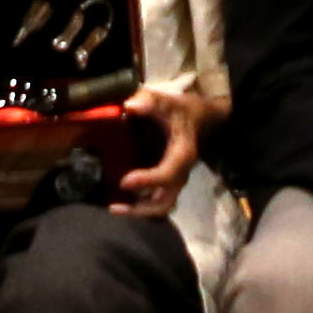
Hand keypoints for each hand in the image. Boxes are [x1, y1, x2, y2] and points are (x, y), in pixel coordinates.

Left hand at [109, 86, 207, 217]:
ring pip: (160, 206)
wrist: (199, 119)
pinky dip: (138, 204)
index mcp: (182, 156)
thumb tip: (129, 105)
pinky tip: (119, 199)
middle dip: (141, 210)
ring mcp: (174, 180)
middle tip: (115, 207)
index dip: (147, 181)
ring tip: (114, 207)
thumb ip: (150, 102)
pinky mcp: (167, 182)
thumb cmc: (182, 112)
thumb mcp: (168, 103)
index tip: (124, 182)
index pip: (167, 175)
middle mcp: (180, 174)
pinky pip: (155, 200)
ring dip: (138, 211)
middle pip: (164, 202)